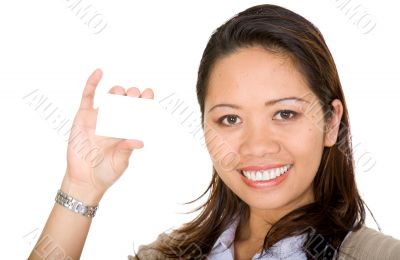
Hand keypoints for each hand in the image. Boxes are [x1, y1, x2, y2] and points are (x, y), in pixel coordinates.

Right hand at [60, 69, 153, 203]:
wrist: (84, 179)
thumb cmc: (106, 172)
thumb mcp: (120, 162)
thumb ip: (127, 149)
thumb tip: (140, 141)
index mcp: (127, 130)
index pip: (138, 112)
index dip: (144, 102)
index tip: (149, 93)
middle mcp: (114, 122)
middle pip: (125, 102)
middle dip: (132, 96)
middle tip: (135, 94)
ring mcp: (99, 118)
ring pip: (110, 98)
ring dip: (117, 92)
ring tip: (121, 92)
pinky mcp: (83, 117)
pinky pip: (88, 97)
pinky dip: (92, 83)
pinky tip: (99, 72)